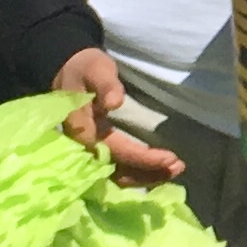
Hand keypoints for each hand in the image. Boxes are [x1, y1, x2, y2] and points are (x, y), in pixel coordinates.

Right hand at [53, 46, 181, 183]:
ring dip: (147, 177)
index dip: (143, 158)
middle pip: (119, 172)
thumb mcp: (96, 69)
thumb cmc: (85, 69)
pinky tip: (158, 171)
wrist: (68, 70)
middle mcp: (85, 148)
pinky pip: (118, 170)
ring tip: (173, 170)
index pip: (117, 151)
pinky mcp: (98, 151)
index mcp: (83, 130)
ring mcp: (90, 152)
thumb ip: (106, 85)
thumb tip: (115, 102)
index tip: (170, 157)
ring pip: (119, 175)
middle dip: (149, 173)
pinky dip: (139, 174)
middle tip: (178, 167)